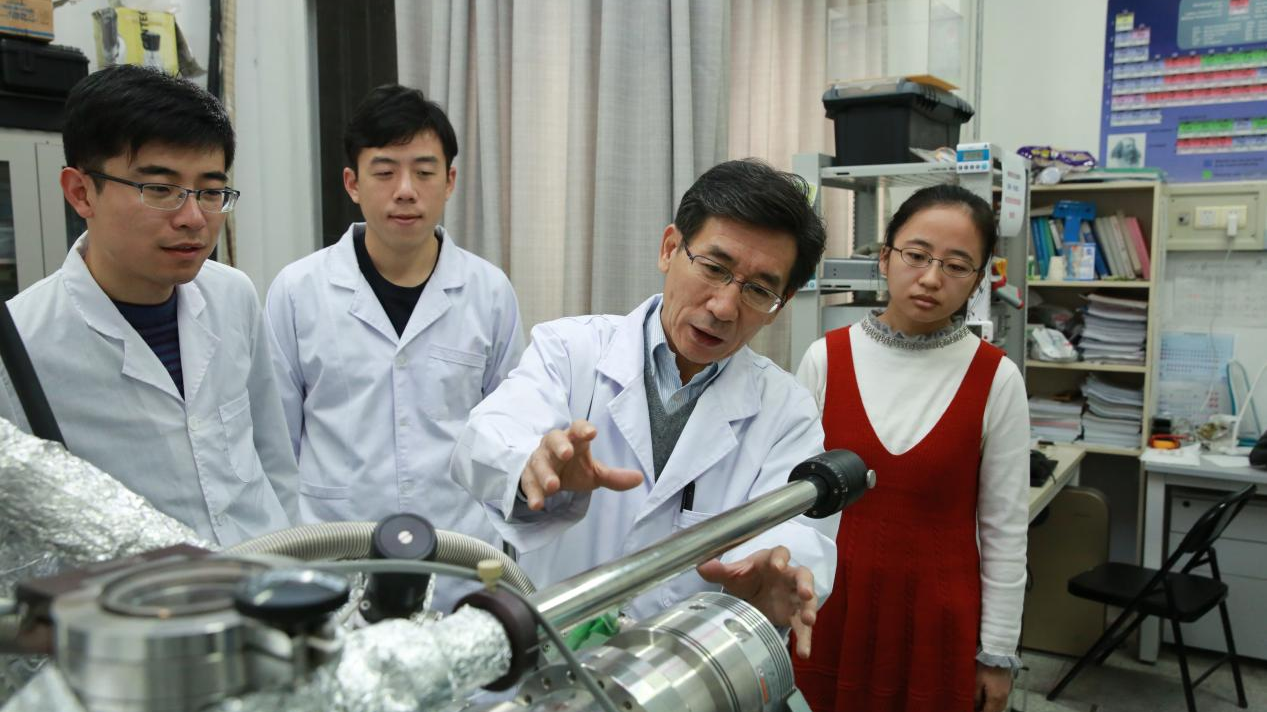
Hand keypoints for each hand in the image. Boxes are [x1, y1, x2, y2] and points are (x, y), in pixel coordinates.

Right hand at [519, 419, 643, 509]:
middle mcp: (553, 446)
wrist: (545, 477)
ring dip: (545, 473)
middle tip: (566, 453)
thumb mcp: (593, 472)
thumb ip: (613, 476)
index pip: (577, 428)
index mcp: (572, 439)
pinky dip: (532, 494)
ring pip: (539, 462)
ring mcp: (539, 460)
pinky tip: (537, 504)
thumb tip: (640, 478)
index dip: (583, 429)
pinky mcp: (528, 477)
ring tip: (553, 485)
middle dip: (559, 445)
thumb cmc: (573, 468)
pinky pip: (528, 484)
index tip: (592, 433)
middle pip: (553, 439)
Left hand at [696, 546, 817, 658]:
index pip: (780, 553)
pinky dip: (805, 638)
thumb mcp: (733, 575)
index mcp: (771, 561)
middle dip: (805, 584)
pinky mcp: (794, 615)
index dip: (781, 558)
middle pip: (803, 575)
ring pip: (808, 601)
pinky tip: (804, 652)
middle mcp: (787, 576)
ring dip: (809, 610)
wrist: (752, 594)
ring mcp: (794, 596)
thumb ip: (719, 571)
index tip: (777, 566)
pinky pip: (803, 626)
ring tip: (808, 620)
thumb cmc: (746, 578)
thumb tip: (702, 565)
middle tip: (805, 593)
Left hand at [974, 663, 1012, 711]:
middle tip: (978, 709)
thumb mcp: (977, 681)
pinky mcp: (1009, 686)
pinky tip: (991, 699)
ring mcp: (1008, 691)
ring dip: (993, 708)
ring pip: (1001, 706)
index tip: (974, 711)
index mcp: (996, 697)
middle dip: (987, 711)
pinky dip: (997, 702)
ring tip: (984, 705)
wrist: (998, 654)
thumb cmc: (986, 666)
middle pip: (997, 710)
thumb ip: (976, 696)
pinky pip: (1004, 699)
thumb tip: (974, 706)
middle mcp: (1004, 697)